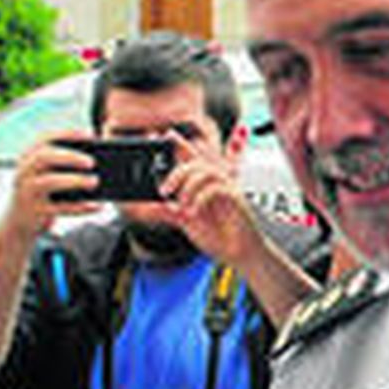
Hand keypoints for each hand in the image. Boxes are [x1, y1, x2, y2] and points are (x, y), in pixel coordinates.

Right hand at [3, 132, 101, 239]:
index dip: (68, 134)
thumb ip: (67, 164)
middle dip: (70, 157)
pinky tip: (97, 205)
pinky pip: (59, 207)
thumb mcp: (49, 174)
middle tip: (92, 162)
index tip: (90, 135)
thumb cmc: (44, 191)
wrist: (21, 221)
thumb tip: (102, 160)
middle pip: (44, 157)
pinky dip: (80, 206)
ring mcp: (27, 192)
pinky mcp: (34, 211)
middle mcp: (24, 171)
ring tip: (95, 181)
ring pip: (49, 181)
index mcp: (29, 157)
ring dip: (75, 180)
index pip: (45, 138)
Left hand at [161, 134, 261, 266]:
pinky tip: (192, 212)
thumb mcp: (186, 221)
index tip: (164, 134)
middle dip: (177, 171)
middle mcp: (217, 183)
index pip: (192, 158)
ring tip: (179, 204)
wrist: (239, 254)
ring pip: (205, 171)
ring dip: (187, 185)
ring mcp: (228, 189)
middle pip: (197, 161)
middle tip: (164, 190)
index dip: (179, 144)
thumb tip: (149, 204)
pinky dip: (199, 200)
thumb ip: (170, 210)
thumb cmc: (218, 236)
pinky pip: (215, 189)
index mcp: (205, 185)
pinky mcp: (235, 199)